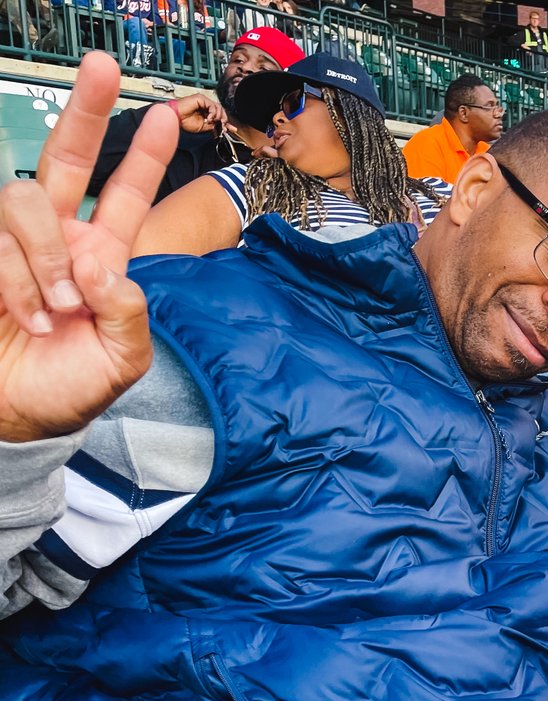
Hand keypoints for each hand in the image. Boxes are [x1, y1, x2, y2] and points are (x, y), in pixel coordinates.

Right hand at [0, 52, 176, 442]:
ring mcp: (13, 246)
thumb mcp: (122, 361)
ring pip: (24, 203)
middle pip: (65, 159)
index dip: (143, 156)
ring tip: (54, 310)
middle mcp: (57, 240)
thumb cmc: (70, 388)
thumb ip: (130, 315)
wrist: (17, 418)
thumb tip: (106, 267)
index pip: (125, 196)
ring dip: (44, 257)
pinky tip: (24, 316)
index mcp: (101, 258)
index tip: (164, 114)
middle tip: (102, 66)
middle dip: (85, 110)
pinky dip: (16, 280)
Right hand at [173, 92, 226, 134]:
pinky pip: (212, 105)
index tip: (231, 129)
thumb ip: (213, 125)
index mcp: (205, 112)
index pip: (219, 115)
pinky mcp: (200, 98)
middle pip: (221, 110)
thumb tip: (222, 127)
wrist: (175, 118)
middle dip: (224, 119)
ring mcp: (203, 101)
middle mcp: (205, 105)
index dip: (226, 122)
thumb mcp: (203, 126)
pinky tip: (209, 118)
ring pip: (218, 107)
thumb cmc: (185, 121)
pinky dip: (213, 112)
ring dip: (218, 116)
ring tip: (211, 121)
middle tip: (222, 126)